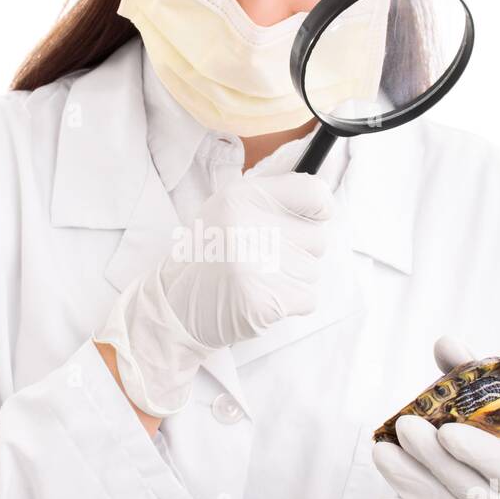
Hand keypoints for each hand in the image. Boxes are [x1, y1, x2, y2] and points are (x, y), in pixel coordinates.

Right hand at [94, 171, 335, 416]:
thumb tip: (325, 200)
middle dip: (299, 251)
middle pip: (317, 238)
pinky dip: (291, 303)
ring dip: (293, 279)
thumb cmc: (210, 254)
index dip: (320, 210)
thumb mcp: (230, 210)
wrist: (174, 304)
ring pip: (313, 271)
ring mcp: (256, 266)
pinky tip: (261, 297)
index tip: (308, 221)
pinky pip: (308, 298)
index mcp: (240, 196)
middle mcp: (248, 227)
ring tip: (258, 279)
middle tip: (264, 258)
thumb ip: (272, 199)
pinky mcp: (264, 302)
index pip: (314, 194)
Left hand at [371, 335, 499, 498]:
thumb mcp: (493, 418)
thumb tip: (446, 345)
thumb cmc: (492, 449)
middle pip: (470, 491)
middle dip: (433, 460)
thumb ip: (472, 381)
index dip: (481, 453)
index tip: (447, 431)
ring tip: (382, 451)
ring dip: (409, 482)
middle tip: (404, 428)